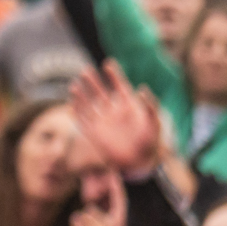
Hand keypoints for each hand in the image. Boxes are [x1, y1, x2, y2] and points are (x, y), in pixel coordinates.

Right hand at [66, 62, 160, 177]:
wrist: (140, 162)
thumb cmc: (150, 142)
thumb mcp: (154, 123)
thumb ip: (150, 106)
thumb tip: (142, 88)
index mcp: (128, 106)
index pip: (119, 86)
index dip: (114, 75)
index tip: (108, 64)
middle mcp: (113, 111)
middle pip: (100, 92)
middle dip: (93, 81)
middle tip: (86, 70)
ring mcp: (102, 121)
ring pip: (89, 104)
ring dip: (82, 94)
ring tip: (75, 84)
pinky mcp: (94, 132)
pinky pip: (83, 118)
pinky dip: (77, 109)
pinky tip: (72, 100)